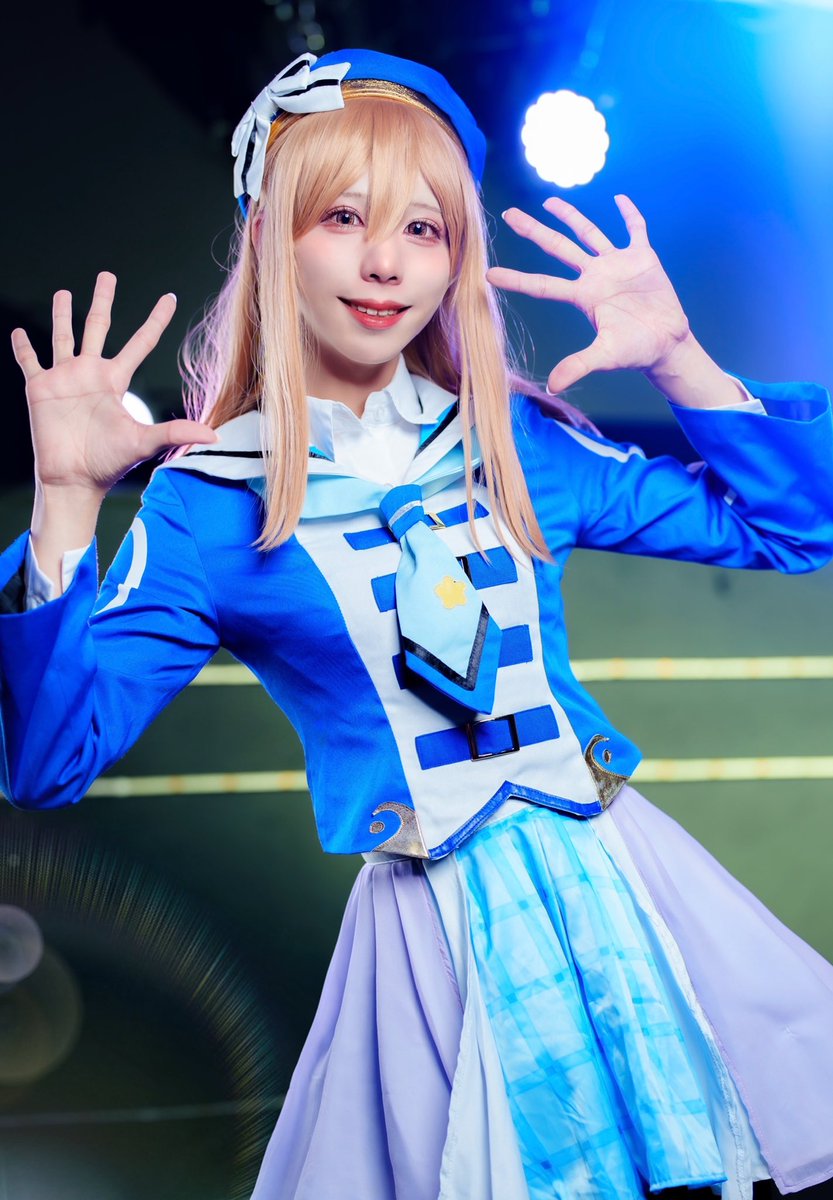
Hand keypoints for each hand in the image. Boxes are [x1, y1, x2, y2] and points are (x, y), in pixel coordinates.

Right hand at [11, 272, 218, 495]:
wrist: (74, 480)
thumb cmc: (109, 464)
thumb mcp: (143, 442)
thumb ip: (176, 432)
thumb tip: (215, 434)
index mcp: (116, 380)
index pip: (140, 342)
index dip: (156, 319)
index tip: (169, 297)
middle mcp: (91, 373)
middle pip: (98, 326)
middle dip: (102, 300)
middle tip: (107, 274)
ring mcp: (64, 379)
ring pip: (63, 336)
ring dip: (62, 315)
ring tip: (64, 293)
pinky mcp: (40, 388)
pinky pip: (30, 361)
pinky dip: (23, 347)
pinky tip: (18, 332)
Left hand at [486, 195, 692, 393]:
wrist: (668, 344)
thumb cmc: (636, 351)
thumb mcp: (605, 356)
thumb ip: (578, 366)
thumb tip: (553, 387)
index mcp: (583, 296)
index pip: (542, 285)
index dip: (517, 279)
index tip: (489, 274)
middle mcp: (595, 276)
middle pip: (557, 247)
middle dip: (534, 230)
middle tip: (509, 214)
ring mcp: (617, 265)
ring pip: (589, 233)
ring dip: (571, 216)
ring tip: (549, 202)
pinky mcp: (643, 258)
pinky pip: (635, 230)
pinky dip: (629, 214)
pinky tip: (619, 199)